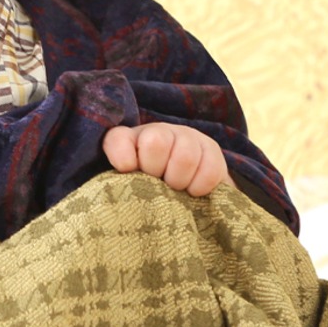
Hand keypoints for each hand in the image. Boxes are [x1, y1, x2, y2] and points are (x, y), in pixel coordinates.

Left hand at [102, 123, 231, 197]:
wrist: (184, 193)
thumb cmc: (147, 193)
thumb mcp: (126, 188)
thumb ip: (116, 185)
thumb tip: (119, 193)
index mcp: (128, 141)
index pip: (118, 139)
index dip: (122, 157)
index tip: (128, 171)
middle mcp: (157, 132)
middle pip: (155, 142)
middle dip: (155, 171)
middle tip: (157, 184)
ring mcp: (186, 137)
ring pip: (185, 156)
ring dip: (179, 180)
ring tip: (176, 190)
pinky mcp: (210, 149)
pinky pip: (210, 169)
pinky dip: (200, 186)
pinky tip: (193, 192)